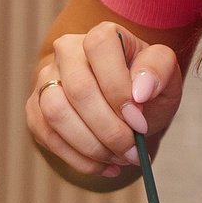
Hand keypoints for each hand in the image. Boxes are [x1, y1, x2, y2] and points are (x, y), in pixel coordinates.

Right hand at [27, 21, 184, 179]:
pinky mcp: (36, 110)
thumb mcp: (165, 74)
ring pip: (56, 113)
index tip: (139, 122)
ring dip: (91, 145)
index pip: (100, 49)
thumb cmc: (145, 86)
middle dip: (109, 129)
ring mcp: (46, 80)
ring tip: (118, 157)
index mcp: (100, 36)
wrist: (124, 104)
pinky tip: (104, 165)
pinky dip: (79, 159)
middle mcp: (67, 52)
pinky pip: (48, 137)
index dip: (119, 89)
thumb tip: (140, 90)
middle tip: (132, 151)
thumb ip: (159, 70)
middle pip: (79, 90)